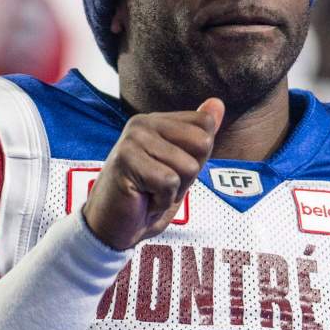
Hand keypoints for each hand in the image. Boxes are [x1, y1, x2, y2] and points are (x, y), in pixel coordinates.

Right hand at [82, 98, 223, 249]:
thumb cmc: (145, 198)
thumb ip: (198, 135)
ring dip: (174, 190)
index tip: (172, 171)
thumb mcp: (181, 166)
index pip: (205, 125)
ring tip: (150, 191)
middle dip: (189, 174)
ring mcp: (133, 138)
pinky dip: (162, 200)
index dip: (198, 157)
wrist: (111, 227)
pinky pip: (169, 182)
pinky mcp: (126, 159)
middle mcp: (144, 122)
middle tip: (161, 184)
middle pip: (202, 143)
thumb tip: (218, 102)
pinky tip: (143, 198)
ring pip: (188, 165)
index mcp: (158, 120)